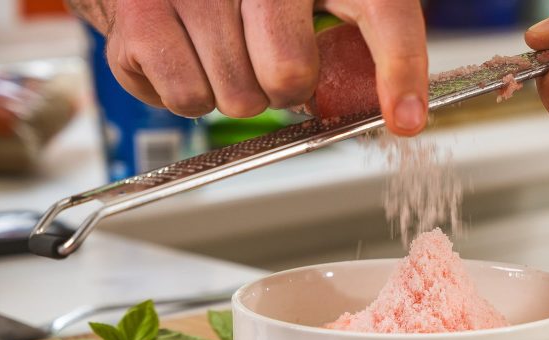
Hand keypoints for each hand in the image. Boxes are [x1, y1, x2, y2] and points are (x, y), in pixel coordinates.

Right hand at [70, 0, 427, 134]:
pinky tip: (189, 57)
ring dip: (234, 93)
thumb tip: (399, 111)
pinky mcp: (142, 13)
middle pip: (290, 76)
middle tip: (266, 62)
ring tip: (222, 53)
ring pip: (237, 98)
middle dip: (282, 89)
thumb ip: (352, 41)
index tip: (406, 119)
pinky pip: (185, 99)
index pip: (381, 9)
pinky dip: (188, 96)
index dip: (400, 68)